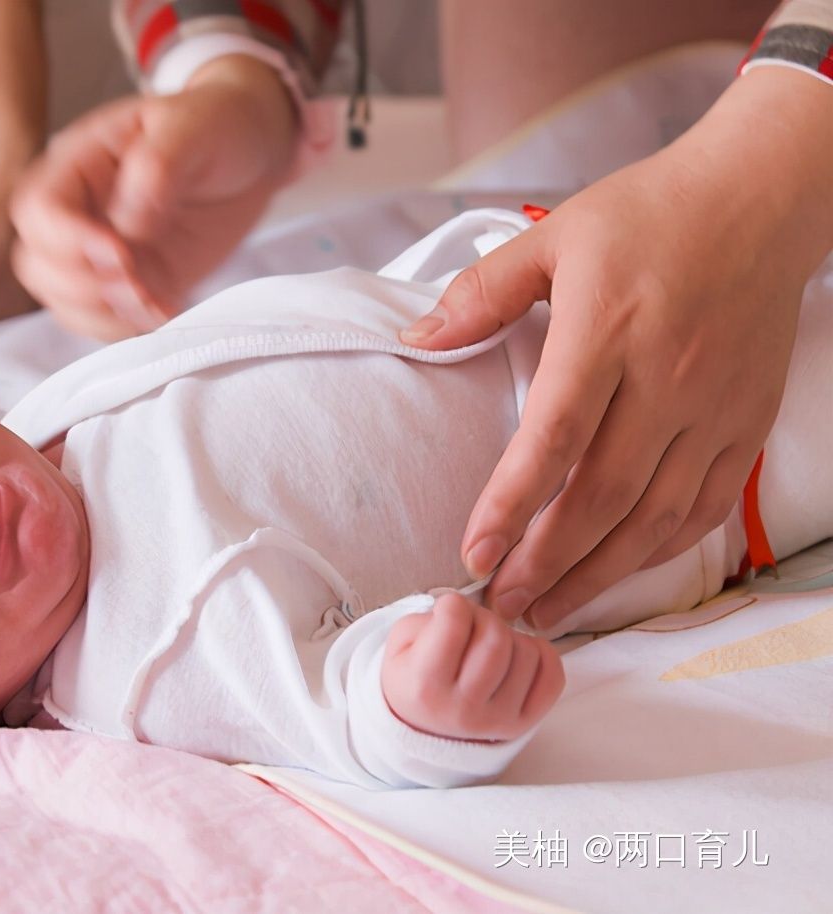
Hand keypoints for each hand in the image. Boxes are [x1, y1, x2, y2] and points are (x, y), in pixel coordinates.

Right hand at [10, 54, 298, 339]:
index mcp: (78, 163)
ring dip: (103, 314)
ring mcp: (100, 254)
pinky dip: (128, 328)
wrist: (251, 154)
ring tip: (154, 302)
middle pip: (36, 265)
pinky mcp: (131, 283)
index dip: (68, 241)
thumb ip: (154, 169)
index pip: (37, 211)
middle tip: (138, 283)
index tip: (121, 251)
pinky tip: (166, 311)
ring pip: (63, 301)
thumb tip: (125, 226)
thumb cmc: (217, 124)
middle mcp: (78, 211)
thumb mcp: (190, 128)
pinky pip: (104, 321)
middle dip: (81, 286)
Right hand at [381, 593, 563, 741]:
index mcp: (425, 686)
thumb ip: (426, 620)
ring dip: (510, 636)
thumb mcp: (399, 647)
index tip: (447, 611)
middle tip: (472, 625)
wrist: (424, 730)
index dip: (451, 604)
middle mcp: (464, 708)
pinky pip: (552, 676)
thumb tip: (469, 609)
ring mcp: (498, 719)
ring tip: (489, 646)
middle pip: (496, 638)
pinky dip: (541, 654)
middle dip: (484, 617)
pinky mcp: (524, 723)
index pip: (454, 622)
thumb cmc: (413, 679)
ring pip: (527, 652)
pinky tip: (517, 656)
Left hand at [401, 67, 832, 631]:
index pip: (553, 437)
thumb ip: (482, 292)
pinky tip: (619, 573)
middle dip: (547, 562)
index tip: (473, 553)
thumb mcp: (553, 235)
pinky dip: (660, 550)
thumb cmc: (648, 215)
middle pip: (603, 495)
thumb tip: (415, 339)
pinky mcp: (747, 422)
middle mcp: (666, 378)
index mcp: (607, 330)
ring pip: (656, 516)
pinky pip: (705, 506)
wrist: (761, 199)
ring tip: (551, 609)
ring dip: (600, 574)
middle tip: (503, 604)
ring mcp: (714, 407)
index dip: (511, 504)